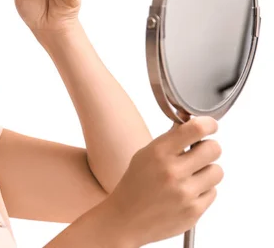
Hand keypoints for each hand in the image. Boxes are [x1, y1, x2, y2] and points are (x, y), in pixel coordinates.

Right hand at [104, 116, 222, 245]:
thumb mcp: (144, 155)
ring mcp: (185, 193)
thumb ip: (169, 140)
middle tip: (199, 154)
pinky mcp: (194, 212)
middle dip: (208, 149)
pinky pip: (213, 192)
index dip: (209, 124)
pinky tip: (186, 193)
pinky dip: (203, 191)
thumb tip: (191, 122)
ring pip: (217, 171)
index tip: (210, 126)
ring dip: (207, 171)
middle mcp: (173, 171)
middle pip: (214, 149)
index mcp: (159, 153)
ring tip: (191, 177)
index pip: (196, 129)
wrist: (125, 220)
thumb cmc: (135, 185)